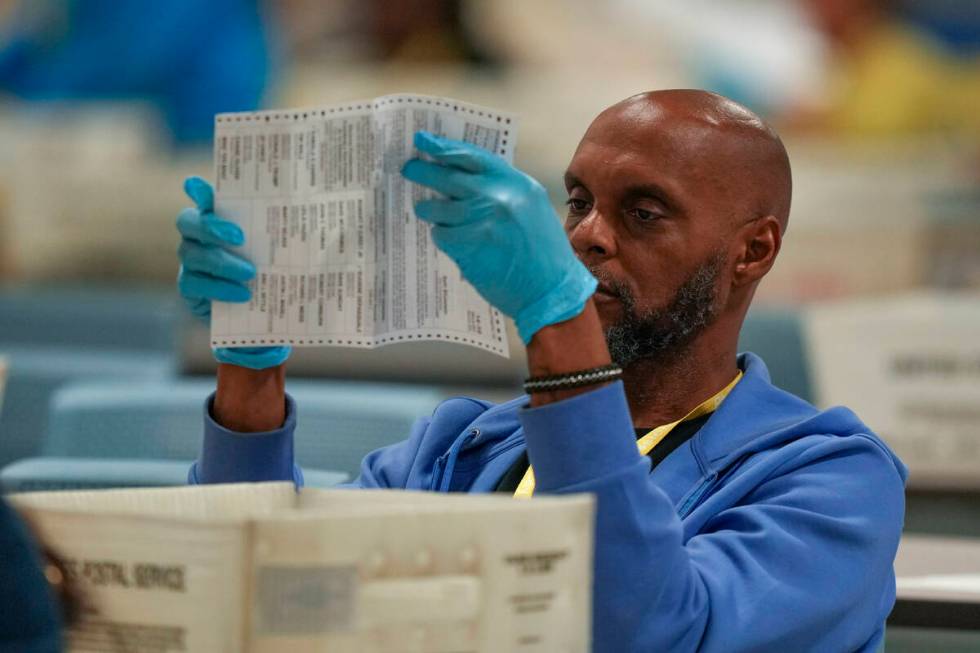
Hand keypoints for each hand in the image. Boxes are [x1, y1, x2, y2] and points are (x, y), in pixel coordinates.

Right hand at [177, 176, 290, 368]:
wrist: (267, 316)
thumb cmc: (277, 271)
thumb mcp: (288, 249)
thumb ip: (291, 230)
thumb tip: (320, 213)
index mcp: (221, 218)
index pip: (203, 196)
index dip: (198, 190)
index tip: (197, 184)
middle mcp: (199, 236)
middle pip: (188, 221)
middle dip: (211, 226)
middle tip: (240, 237)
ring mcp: (191, 263)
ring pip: (192, 255)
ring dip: (223, 263)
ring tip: (251, 273)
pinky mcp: (190, 289)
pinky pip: (194, 285)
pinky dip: (219, 289)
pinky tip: (244, 294)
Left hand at [402, 132, 596, 342]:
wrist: (552, 289)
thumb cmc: (542, 252)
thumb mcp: (531, 207)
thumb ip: (502, 190)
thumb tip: (463, 178)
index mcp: (516, 183)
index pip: (472, 156)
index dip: (444, 147)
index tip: (423, 141)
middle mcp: (498, 196)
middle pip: (448, 177)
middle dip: (423, 172)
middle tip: (409, 169)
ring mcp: (482, 220)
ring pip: (438, 208)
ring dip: (430, 211)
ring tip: (429, 213)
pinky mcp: (469, 245)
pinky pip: (442, 235)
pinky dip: (444, 238)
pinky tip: (456, 244)